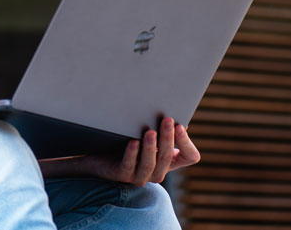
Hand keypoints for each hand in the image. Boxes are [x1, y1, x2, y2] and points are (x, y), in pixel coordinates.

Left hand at [82, 118, 200, 185]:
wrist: (100, 157)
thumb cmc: (128, 142)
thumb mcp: (148, 135)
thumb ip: (161, 129)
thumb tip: (176, 115)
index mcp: (169, 161)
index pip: (189, 156)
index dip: (186, 142)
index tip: (181, 125)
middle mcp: (158, 171)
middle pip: (167, 157)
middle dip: (167, 137)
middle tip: (167, 120)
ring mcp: (141, 176)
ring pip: (149, 164)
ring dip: (151, 147)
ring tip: (150, 131)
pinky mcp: (122, 175)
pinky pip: (129, 166)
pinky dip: (132, 154)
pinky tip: (133, 142)